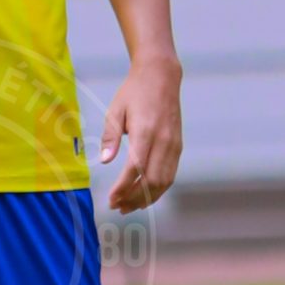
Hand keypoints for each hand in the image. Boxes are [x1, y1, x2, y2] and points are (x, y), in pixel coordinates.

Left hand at [99, 53, 182, 211]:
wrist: (162, 77)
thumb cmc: (134, 92)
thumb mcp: (115, 111)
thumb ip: (110, 137)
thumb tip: (105, 161)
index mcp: (145, 131)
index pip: (135, 168)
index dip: (123, 187)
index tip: (111, 199)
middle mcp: (163, 141)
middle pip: (151, 180)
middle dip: (134, 198)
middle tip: (117, 207)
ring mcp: (174, 145)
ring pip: (164, 181)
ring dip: (147, 198)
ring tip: (129, 206)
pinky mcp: (178, 147)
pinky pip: (170, 175)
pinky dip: (158, 190)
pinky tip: (145, 196)